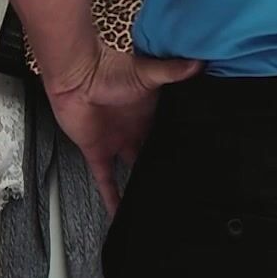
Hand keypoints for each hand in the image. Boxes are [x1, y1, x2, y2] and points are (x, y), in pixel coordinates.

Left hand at [44, 47, 200, 214]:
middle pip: (152, 156)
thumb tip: (200, 63)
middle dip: (164, 170)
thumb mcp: (148, 73)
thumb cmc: (109, 69)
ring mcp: (116, 143)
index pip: (171, 135)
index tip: (197, 164)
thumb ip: (173, 71)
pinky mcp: (97, 152)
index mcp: (151, 114)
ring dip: (140, 187)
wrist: (76, 75)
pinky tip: (119, 214)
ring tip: (155, 208)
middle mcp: (135, 131)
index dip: (181, 147)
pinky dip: (111, 198)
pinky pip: (106, 180)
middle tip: (181, 192)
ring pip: (132, 172)